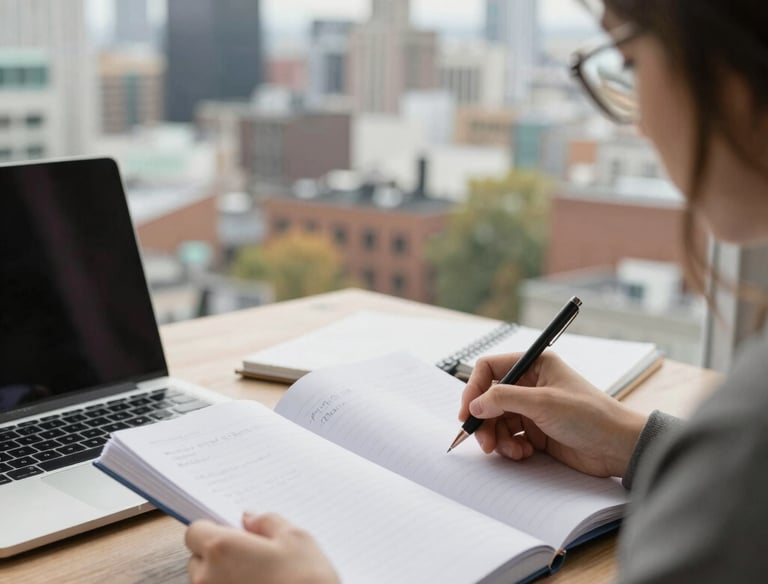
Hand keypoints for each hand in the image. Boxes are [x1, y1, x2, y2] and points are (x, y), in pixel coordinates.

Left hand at [186, 512, 339, 583]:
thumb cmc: (308, 581)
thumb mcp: (296, 539)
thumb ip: (267, 522)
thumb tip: (250, 519)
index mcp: (221, 549)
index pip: (195, 531)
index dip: (214, 528)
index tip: (232, 531)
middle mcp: (208, 579)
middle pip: (198, 560)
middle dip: (219, 555)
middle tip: (252, 556)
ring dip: (225, 578)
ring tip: (260, 578)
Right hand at [459, 351, 647, 477]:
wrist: (618, 447)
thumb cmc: (590, 415)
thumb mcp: (543, 402)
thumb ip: (504, 400)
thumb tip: (474, 405)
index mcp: (535, 364)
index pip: (490, 369)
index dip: (474, 389)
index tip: (468, 412)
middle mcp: (531, 384)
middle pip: (489, 399)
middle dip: (485, 421)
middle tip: (485, 443)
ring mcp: (533, 409)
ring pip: (497, 421)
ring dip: (499, 438)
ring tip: (513, 451)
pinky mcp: (537, 431)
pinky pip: (510, 437)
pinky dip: (511, 447)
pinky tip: (524, 454)